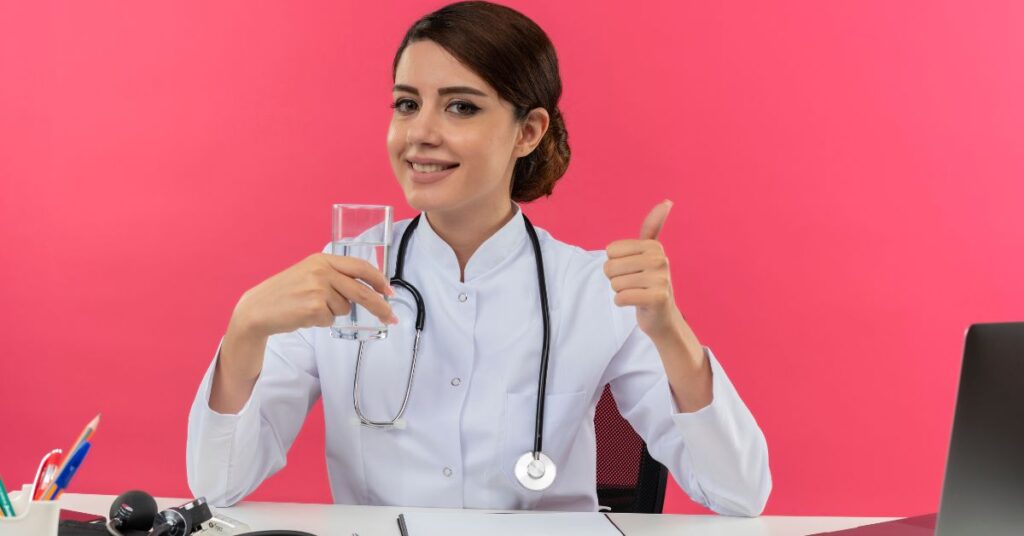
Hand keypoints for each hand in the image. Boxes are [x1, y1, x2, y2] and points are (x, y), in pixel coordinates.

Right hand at [230, 253, 397, 340]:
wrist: (258, 308)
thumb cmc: (286, 293)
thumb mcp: (309, 274)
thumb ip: (334, 276)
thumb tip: (366, 289)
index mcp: (322, 259)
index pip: (360, 266)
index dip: (379, 280)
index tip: (390, 292)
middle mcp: (321, 271)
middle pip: (362, 291)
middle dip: (379, 306)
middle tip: (390, 318)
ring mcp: (318, 289)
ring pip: (345, 308)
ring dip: (332, 313)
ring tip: (310, 308)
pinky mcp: (313, 307)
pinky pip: (330, 320)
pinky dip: (321, 321)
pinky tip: (304, 315)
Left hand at [603, 200, 682, 339]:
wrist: (662, 317)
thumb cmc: (650, 283)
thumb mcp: (649, 253)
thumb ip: (653, 228)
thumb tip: (667, 201)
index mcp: (653, 246)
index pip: (611, 251)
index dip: (615, 264)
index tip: (632, 271)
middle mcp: (660, 259)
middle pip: (610, 267)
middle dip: (615, 279)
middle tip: (632, 285)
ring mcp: (661, 279)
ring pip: (615, 284)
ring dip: (620, 292)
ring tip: (636, 293)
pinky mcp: (658, 298)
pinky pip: (622, 297)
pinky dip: (622, 302)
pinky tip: (635, 303)